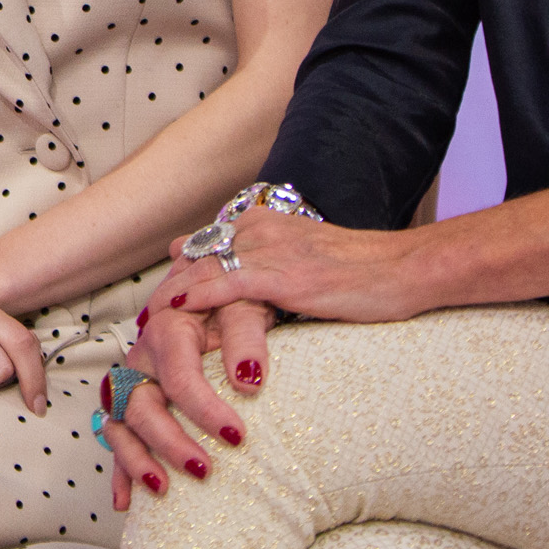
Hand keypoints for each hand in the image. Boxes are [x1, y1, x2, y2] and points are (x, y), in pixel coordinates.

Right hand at [101, 298, 272, 508]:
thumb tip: (249, 380)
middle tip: (205, 470)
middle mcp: (142, 357)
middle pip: (139, 404)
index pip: (179, 376)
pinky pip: (116, 437)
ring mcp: (132, 381)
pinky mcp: (132, 402)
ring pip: (118, 423)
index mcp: (167, 329)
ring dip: (136, 460)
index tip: (238, 437)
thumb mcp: (246, 307)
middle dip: (169, 442)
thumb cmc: (234, 303)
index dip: (205, 410)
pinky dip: (120, 470)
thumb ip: (247, 338)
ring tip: (162, 490)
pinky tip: (127, 502)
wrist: (217, 295)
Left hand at [161, 208, 429, 325]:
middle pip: (196, 259)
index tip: (157, 305)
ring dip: (173, 298)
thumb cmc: (363, 272)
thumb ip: (266, 263)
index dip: (179, 277)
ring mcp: (270, 249)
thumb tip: (235, 279)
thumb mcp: (303, 259)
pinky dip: (200, 298)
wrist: (406, 268)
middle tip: (142, 322)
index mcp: (262, 222)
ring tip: (147, 325)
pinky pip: (229, 285)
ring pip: (204, 270)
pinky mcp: (284, 275)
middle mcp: (259, 228)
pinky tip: (178, 310)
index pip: (205, 247)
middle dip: (168, 291)